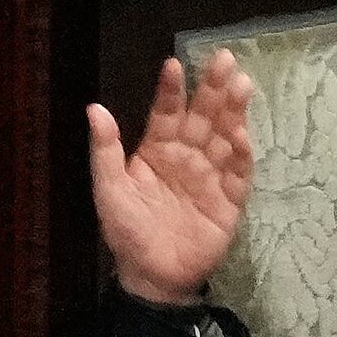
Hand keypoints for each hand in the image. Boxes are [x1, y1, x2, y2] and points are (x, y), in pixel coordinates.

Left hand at [88, 51, 254, 306]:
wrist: (153, 276)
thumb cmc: (127, 232)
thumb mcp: (108, 190)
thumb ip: (105, 150)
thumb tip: (94, 107)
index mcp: (157, 151)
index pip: (166, 113)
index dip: (171, 90)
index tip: (174, 64)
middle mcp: (187, 157)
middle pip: (203, 117)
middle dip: (213, 89)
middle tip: (225, 59)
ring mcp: (211, 177)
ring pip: (225, 138)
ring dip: (234, 112)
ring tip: (242, 85)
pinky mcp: (230, 201)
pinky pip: (239, 174)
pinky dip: (242, 155)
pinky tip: (241, 134)